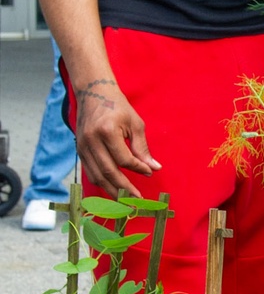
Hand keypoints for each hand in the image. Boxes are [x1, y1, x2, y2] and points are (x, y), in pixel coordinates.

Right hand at [73, 78, 161, 193]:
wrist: (93, 93)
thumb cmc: (118, 107)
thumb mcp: (135, 123)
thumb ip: (142, 148)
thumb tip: (154, 168)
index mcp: (107, 131)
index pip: (123, 159)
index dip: (137, 169)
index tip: (149, 173)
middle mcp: (91, 140)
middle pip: (108, 172)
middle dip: (124, 188)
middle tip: (137, 199)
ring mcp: (82, 146)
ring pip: (96, 176)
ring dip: (111, 191)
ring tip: (125, 200)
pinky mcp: (79, 150)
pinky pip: (90, 172)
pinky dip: (101, 182)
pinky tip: (113, 189)